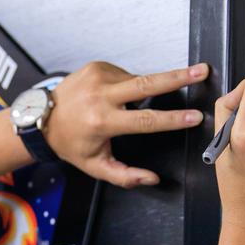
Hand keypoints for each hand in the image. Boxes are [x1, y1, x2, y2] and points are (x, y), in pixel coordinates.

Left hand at [42, 61, 209, 187]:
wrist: (43, 117)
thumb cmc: (71, 143)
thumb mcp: (95, 166)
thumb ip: (125, 176)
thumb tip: (152, 179)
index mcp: (102, 121)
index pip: (146, 121)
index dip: (173, 120)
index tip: (194, 116)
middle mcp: (100, 96)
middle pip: (148, 84)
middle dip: (178, 77)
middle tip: (201, 71)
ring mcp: (98, 77)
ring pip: (137, 81)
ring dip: (140, 93)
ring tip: (123, 107)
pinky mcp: (97, 66)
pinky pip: (125, 75)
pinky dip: (126, 86)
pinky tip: (113, 97)